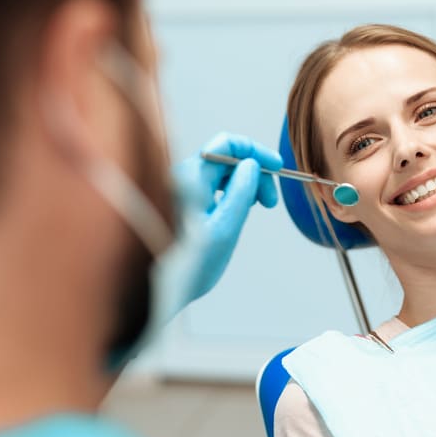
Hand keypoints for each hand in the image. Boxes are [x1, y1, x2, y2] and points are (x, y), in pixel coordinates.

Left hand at [173, 132, 282, 303]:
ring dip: (245, 184)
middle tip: (271, 203)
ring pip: (221, 173)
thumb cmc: (189, 265)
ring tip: (260, 207)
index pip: (226, 144)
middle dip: (254, 172)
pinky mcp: (184, 205)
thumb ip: (240, 193)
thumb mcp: (224, 229)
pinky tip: (241, 211)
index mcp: (190, 179)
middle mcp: (183, 179)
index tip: (277, 167)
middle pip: (226, 158)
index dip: (254, 151)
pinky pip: (213, 187)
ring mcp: (182, 191)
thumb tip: (251, 165)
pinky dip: (232, 194)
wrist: (158, 292)